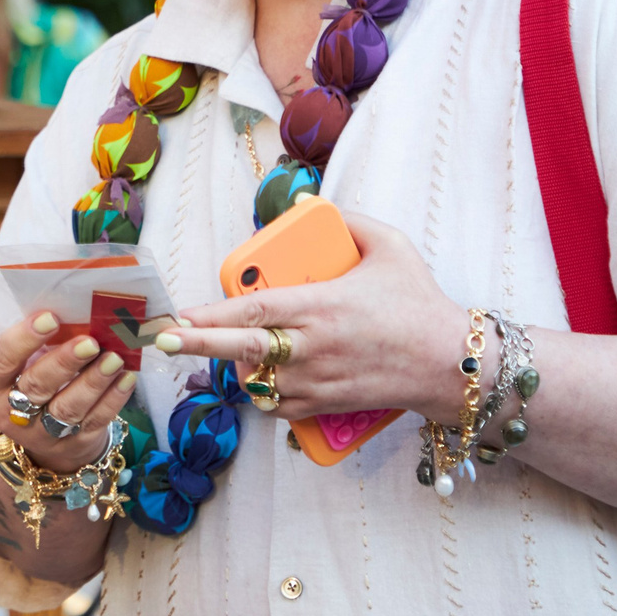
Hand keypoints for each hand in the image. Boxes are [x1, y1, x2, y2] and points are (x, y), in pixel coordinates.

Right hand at [0, 311, 138, 472]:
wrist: (41, 438)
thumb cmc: (30, 381)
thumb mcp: (20, 364)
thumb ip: (35, 342)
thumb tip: (71, 308)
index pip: (0, 360)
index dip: (23, 339)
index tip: (50, 318)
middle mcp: (11, 413)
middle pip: (37, 386)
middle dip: (64, 362)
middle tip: (89, 342)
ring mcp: (42, 434)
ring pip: (68, 408)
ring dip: (93, 382)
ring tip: (114, 359)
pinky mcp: (73, 445)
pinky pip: (95, 421)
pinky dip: (113, 399)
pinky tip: (126, 377)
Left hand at [165, 213, 465, 422]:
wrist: (452, 366)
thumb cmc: (421, 305)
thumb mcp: (392, 247)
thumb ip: (351, 222)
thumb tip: (319, 209)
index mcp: (322, 307)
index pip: (254, 312)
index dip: (210, 315)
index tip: (179, 314)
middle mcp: (313, 347)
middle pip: (242, 350)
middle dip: (197, 345)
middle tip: (164, 339)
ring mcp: (318, 381)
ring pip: (255, 382)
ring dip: (234, 367)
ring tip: (229, 347)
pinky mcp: (326, 404)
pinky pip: (277, 406)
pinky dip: (262, 393)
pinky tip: (262, 374)